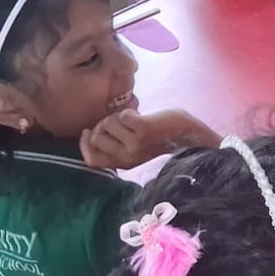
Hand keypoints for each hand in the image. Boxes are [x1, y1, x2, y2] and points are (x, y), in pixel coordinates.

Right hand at [80, 110, 212, 168]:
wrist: (190, 137)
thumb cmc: (161, 138)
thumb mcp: (134, 148)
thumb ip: (116, 144)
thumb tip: (90, 132)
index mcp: (123, 164)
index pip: (91, 160)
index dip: (84, 145)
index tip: (86, 131)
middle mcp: (127, 157)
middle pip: (96, 137)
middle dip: (102, 124)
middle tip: (118, 122)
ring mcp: (135, 144)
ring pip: (107, 124)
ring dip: (117, 116)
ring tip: (132, 120)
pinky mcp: (144, 131)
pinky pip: (122, 115)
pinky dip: (129, 111)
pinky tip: (140, 116)